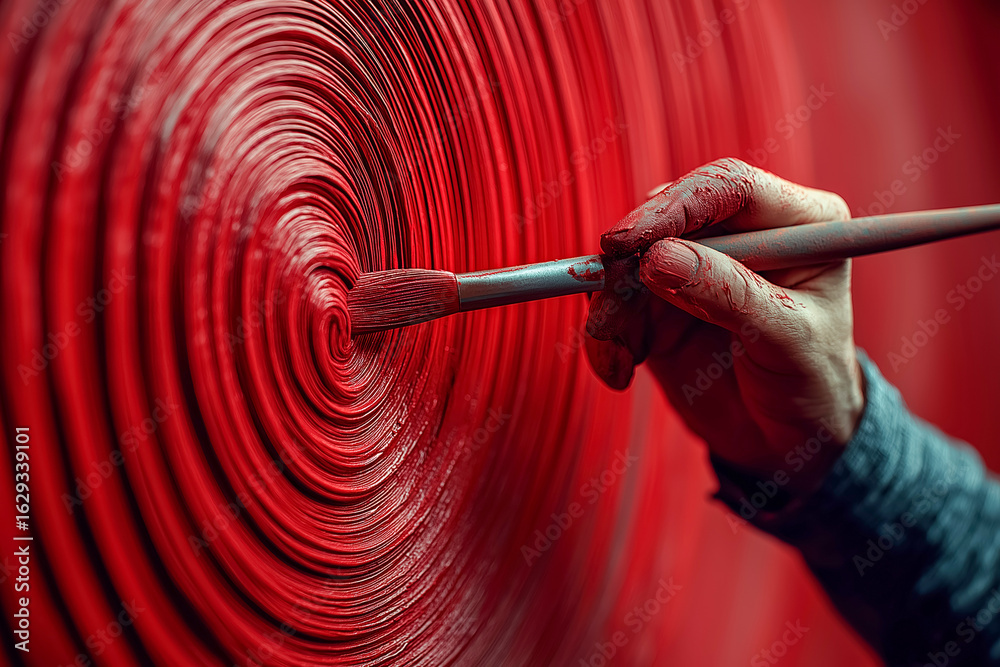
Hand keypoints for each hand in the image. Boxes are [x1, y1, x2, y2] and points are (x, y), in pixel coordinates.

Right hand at [586, 158, 864, 494]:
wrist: (783, 441)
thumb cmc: (809, 384)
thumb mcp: (785, 340)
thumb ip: (728, 293)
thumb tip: (657, 257)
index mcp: (797, 223)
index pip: (730, 186)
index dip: (676, 206)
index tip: (628, 242)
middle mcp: (743, 233)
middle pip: (666, 216)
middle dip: (628, 263)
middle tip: (606, 302)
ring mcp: (695, 264)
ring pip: (628, 263)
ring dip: (612, 311)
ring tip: (620, 358)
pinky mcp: (658, 299)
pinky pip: (612, 301)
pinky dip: (606, 337)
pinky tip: (619, 370)